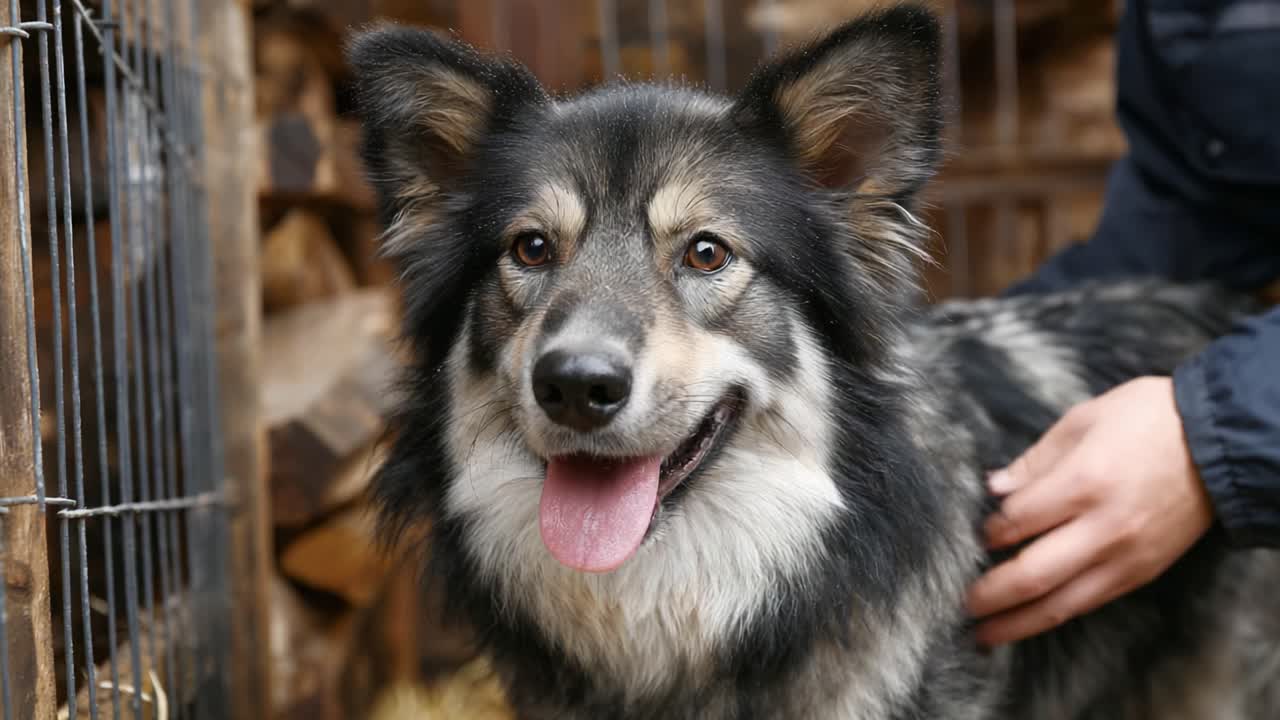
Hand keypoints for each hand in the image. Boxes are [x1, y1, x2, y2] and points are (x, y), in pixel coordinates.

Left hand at [966, 376, 1213, 646]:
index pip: (1017, 522)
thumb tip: (993, 489)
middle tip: (961, 602)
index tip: (975, 534)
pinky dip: (1055, 614)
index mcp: (1084, 481)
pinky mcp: (1141, 572)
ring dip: (1017, 622)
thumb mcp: (1082, 419)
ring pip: (1061, 603)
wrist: (1216, 443)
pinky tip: (1030, 619)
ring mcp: (1125, 556)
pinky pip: (1089, 602)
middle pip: (1032, 574)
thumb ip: (1035, 460)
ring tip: (985, 633)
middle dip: (990, 593)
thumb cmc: (1146, 419)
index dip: (988, 533)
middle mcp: (1104, 527)